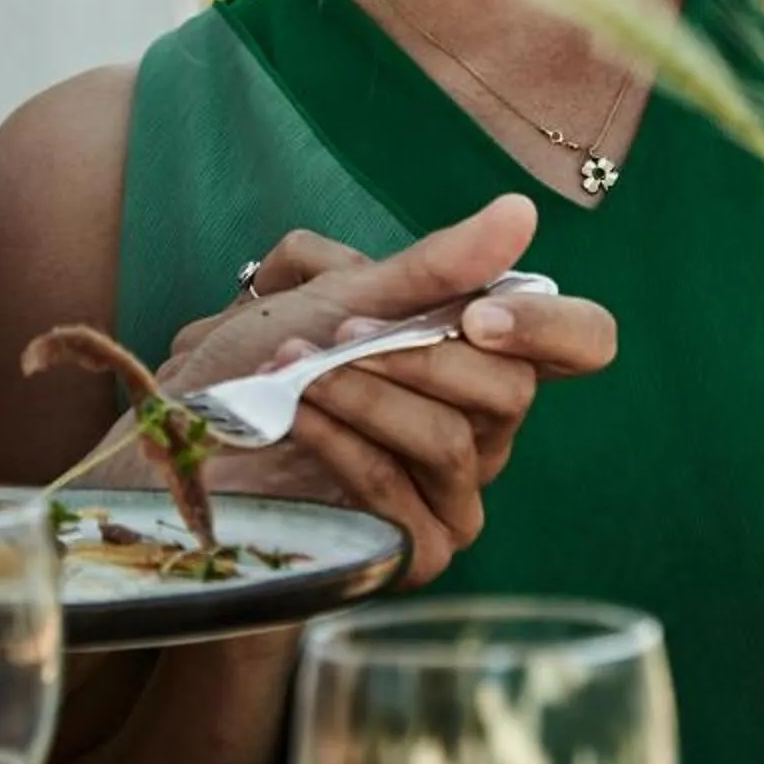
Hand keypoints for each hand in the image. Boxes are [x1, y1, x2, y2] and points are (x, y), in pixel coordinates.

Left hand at [151, 196, 616, 583]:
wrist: (180, 448)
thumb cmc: (257, 364)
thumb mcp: (339, 296)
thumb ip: (434, 266)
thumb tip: (521, 212)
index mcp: (485, 358)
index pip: (584, 344)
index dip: (554, 327)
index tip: (478, 314)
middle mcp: (484, 428)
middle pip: (511, 390)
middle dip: (416, 353)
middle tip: (337, 334)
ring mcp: (452, 494)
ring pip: (451, 439)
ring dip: (364, 393)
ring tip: (295, 371)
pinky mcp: (413, 550)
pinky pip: (398, 486)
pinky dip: (340, 442)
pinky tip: (293, 420)